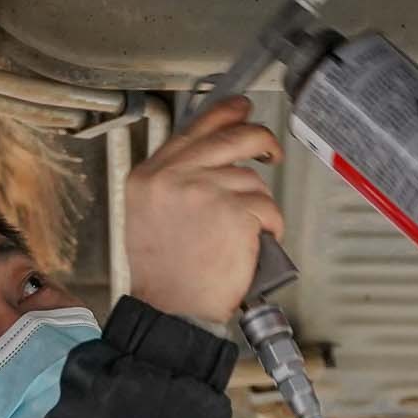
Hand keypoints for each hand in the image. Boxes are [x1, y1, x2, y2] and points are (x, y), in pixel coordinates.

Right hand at [124, 96, 286, 320]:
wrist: (170, 308)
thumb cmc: (162, 271)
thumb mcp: (146, 213)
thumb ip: (174, 179)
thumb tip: (213, 155)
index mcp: (151, 175)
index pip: (194, 128)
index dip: (225, 112)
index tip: (241, 108)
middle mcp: (176, 177)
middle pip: (232, 138)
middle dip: (260, 139)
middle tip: (270, 151)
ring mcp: (207, 192)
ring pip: (253, 180)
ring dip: (258, 206)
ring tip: (242, 232)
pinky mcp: (236, 213)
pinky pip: (268, 208)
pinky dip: (270, 227)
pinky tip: (251, 243)